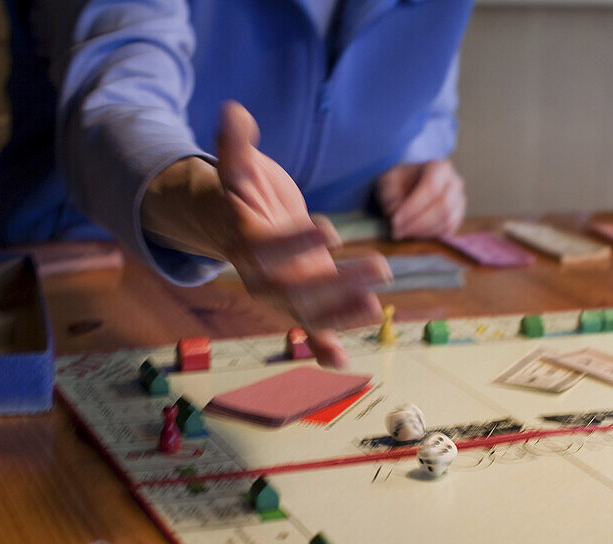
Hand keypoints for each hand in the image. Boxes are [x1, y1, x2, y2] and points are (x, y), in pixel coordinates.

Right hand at [216, 102, 389, 368]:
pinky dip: (322, 348)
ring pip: (308, 312)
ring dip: (341, 315)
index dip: (297, 242)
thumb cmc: (241, 196)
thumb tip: (234, 111)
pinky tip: (343, 362)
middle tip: (381, 269)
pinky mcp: (297, 303)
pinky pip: (307, 331)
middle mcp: (262, 276)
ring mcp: (281, 293)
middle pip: (295, 288)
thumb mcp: (237, 169)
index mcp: (247, 243)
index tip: (329, 231)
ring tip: (376, 309)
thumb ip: (235, 146)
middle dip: (336, 284)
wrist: (231, 227)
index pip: (271, 247)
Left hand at [376, 159, 465, 239]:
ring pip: (447, 221)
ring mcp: (460, 201)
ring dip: (423, 232)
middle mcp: (455, 183)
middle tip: (397, 231)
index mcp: (440, 168)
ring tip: (402, 233)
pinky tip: (414, 235)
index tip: (394, 220)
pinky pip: (448, 231)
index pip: (431, 188)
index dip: (413, 207)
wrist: (409, 186)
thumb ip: (390, 196)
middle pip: (442, 206)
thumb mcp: (388, 182)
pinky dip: (431, 236)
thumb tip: (396, 213)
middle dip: (417, 223)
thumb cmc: (399, 182)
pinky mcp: (458, 218)